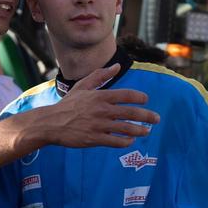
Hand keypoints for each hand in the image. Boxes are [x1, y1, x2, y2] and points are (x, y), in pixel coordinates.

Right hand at [38, 63, 158, 148]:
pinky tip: (130, 141)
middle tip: (156, 119)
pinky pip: (115, 141)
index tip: (146, 100)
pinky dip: (125, 142)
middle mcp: (102, 110)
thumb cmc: (68, 104)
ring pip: (126, 128)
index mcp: (100, 96)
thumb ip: (100, 76)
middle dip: (147, 116)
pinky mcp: (94, 139)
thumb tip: (117, 66)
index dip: (139, 97)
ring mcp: (99, 125)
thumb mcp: (82, 86)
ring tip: (147, 131)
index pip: (126, 95)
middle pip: (131, 112)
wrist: (51, 123)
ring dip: (140, 130)